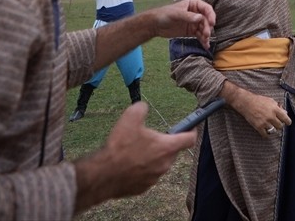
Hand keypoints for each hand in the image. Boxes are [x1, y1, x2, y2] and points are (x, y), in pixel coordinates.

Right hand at [74, 102, 196, 211]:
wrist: (102, 175)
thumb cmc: (119, 147)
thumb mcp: (130, 117)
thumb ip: (142, 108)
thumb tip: (143, 108)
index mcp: (166, 147)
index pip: (190, 139)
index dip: (192, 130)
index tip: (191, 126)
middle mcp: (165, 165)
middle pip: (173, 151)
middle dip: (165, 144)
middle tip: (150, 137)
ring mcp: (154, 178)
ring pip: (159, 164)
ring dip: (152, 157)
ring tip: (135, 150)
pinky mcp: (143, 188)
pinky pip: (147, 175)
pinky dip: (141, 169)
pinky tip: (128, 164)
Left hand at [149, 0, 215, 48]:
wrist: (155, 25)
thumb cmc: (165, 14)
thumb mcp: (176, 14)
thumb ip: (188, 16)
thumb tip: (200, 18)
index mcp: (194, 4)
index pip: (206, 9)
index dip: (211, 15)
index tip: (212, 23)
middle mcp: (196, 13)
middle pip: (206, 20)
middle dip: (208, 28)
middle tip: (206, 35)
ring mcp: (194, 23)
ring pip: (204, 29)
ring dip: (206, 35)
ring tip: (205, 42)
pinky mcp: (191, 31)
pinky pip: (200, 35)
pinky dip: (203, 40)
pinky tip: (206, 46)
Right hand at [222, 81, 290, 138]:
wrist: (246, 102)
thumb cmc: (259, 100)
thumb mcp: (271, 100)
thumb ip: (278, 107)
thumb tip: (285, 112)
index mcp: (275, 109)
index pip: (286, 119)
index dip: (288, 122)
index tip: (287, 123)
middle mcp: (271, 116)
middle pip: (280, 126)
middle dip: (279, 125)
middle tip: (277, 123)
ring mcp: (264, 122)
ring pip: (274, 131)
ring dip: (273, 129)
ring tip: (271, 126)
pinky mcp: (258, 127)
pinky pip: (266, 135)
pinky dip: (267, 135)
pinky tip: (266, 132)